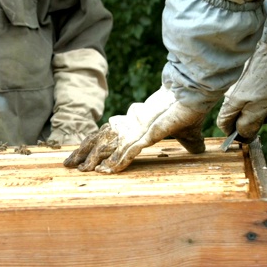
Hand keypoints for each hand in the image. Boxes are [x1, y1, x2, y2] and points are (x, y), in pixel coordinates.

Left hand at [64, 86, 206, 172]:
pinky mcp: (149, 133)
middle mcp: (130, 125)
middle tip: (67, 164)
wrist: (196, 94)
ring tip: (81, 170)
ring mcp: (138, 129)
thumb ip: (188, 142)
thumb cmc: (189, 110)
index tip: (82, 156)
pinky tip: (107, 171)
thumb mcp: (186, 133)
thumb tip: (198, 150)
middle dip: (83, 152)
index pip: (107, 135)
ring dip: (94, 159)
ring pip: (109, 145)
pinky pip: (130, 150)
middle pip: (100, 139)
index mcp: (134, 124)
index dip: (93, 145)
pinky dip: (118, 161)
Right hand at [216, 41, 266, 142]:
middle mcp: (237, 97)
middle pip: (250, 118)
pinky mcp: (259, 82)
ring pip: (263, 106)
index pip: (225, 125)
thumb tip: (245, 138)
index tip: (253, 134)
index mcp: (232, 103)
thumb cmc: (266, 75)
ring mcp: (248, 89)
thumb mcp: (260, 106)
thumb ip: (250, 124)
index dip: (238, 133)